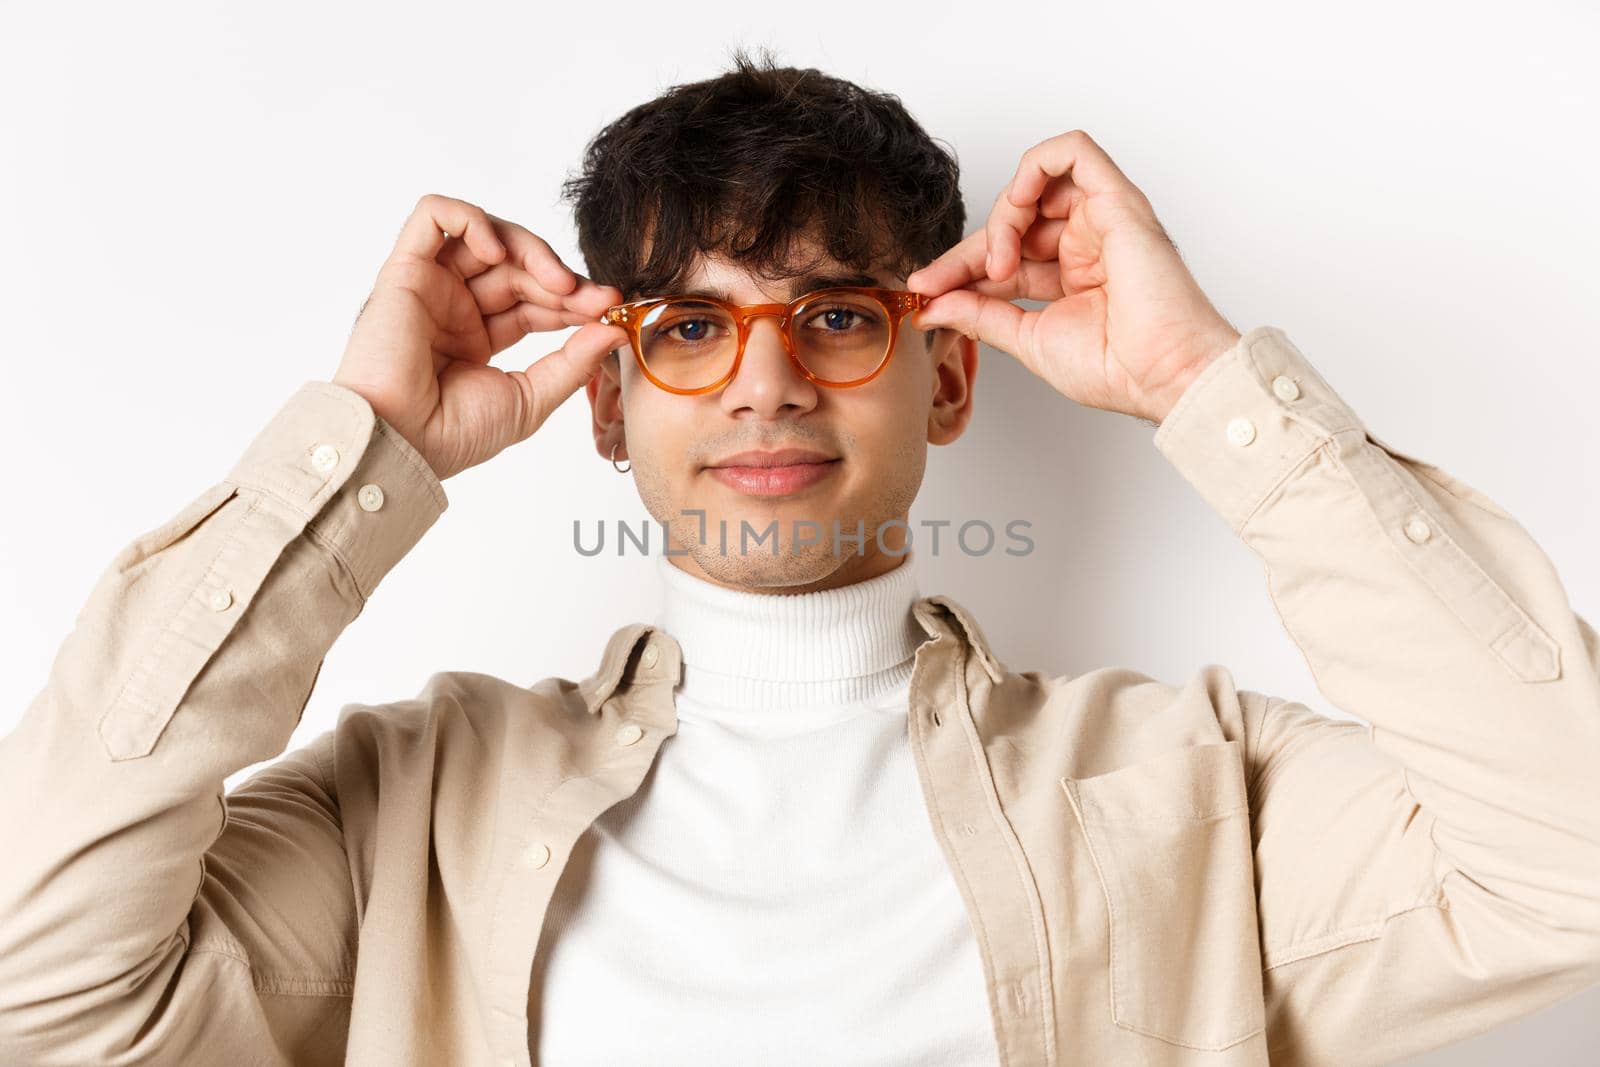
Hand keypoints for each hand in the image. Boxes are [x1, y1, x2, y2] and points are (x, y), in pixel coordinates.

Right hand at [333, 194, 629, 480]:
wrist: (402, 442)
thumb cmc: (453, 433)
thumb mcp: (530, 397)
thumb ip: (573, 362)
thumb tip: (615, 330)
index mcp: (478, 337)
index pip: (536, 300)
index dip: (575, 299)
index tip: (611, 309)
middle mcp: (454, 306)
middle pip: (518, 268)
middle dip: (563, 278)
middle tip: (596, 298)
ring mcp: (430, 286)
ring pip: (486, 236)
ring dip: (531, 250)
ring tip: (558, 281)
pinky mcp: (404, 270)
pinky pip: (433, 216)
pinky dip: (471, 221)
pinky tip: (498, 254)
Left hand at [906, 130, 1240, 425]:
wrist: (1162, 374)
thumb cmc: (1116, 366)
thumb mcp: (1027, 339)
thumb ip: (980, 314)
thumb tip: (932, 305)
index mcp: (1069, 276)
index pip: (1001, 256)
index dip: (957, 269)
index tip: (924, 292)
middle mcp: (1085, 242)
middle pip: (1010, 219)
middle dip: (966, 250)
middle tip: (938, 283)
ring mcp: (1101, 219)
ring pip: (1034, 183)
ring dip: (1001, 216)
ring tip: (998, 262)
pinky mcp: (1117, 199)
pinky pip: (1072, 151)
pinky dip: (1033, 168)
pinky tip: (1015, 211)